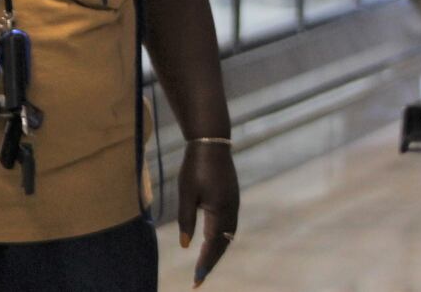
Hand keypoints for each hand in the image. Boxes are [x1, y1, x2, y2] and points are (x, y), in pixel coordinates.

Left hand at [177, 143, 238, 286]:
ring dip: (216, 251)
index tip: (196, 280)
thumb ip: (186, 219)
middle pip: (222, 244)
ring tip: (204, 265)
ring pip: (227, 236)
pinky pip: (228, 226)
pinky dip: (220, 238)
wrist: (211, 142)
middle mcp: (231, 212)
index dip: (204, 264)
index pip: (212, 245)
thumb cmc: (195, 166)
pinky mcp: (232, 199)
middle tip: (198, 279)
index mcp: (220, 212)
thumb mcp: (186, 193)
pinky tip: (212, 242)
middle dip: (210, 262)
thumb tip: (186, 246)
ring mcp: (234, 205)